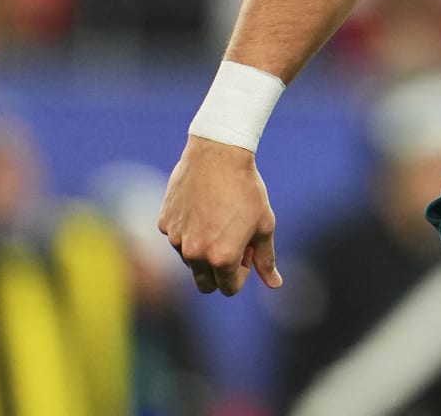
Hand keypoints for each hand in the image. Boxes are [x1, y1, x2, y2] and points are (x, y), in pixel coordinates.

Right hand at [158, 135, 281, 295]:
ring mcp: (176, 239)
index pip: (229, 288)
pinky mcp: (164, 222)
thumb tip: (275, 284)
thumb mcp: (264, 225)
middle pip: (205, 284)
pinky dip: (189, 230)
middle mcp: (195, 254)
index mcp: (221, 259)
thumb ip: (266, 260)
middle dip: (219, 272)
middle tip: (232, 242)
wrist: (218, 153)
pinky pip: (177, 238)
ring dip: (203, 250)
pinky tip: (202, 206)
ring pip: (190, 260)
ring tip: (218, 219)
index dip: (241, 272)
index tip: (246, 250)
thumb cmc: (246, 189)